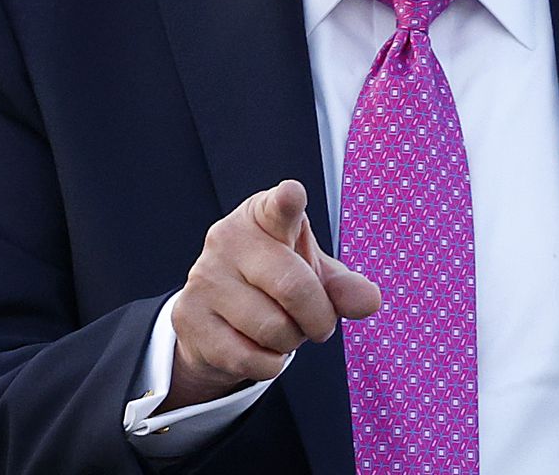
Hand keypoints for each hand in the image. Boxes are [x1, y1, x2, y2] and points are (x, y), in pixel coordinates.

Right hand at [162, 179, 380, 411]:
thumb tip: (369, 300)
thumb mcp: (313, 276)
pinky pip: (250, 358)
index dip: (287, 202)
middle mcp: (228, 239)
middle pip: (293, 287)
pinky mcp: (188, 317)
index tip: (292, 194)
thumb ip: (343, 287)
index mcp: (263, 216)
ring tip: (280, 328)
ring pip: (273, 328)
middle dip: (319, 318)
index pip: (279, 207)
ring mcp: (204, 277)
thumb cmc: (275, 285)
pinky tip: (258, 347)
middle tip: (318, 324)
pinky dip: (268, 364)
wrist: (216, 318)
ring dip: (291, 342)